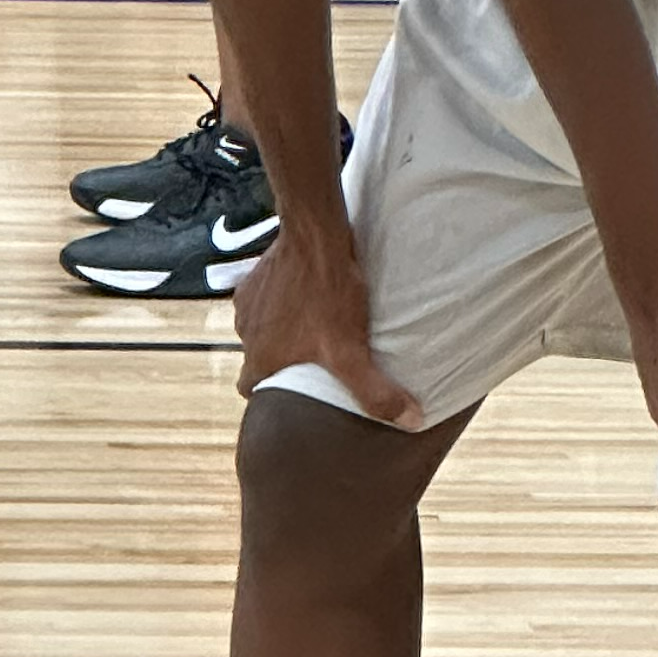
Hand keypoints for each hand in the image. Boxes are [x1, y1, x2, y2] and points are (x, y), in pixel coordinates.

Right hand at [233, 219, 426, 429]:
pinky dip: (280, 299)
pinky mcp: (254, 274)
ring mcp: (247, 301)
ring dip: (279, 327)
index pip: (250, 390)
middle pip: (257, 356)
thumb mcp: (352, 350)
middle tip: (310, 356)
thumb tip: (411, 421)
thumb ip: (376, 391)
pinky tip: (306, 293)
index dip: (268, 395)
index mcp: (261, 357)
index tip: (291, 391)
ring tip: (312, 322)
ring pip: (260, 326)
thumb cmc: (329, 295)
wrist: (315, 235)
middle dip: (279, 359)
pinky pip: (264, 296)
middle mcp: (246, 332)